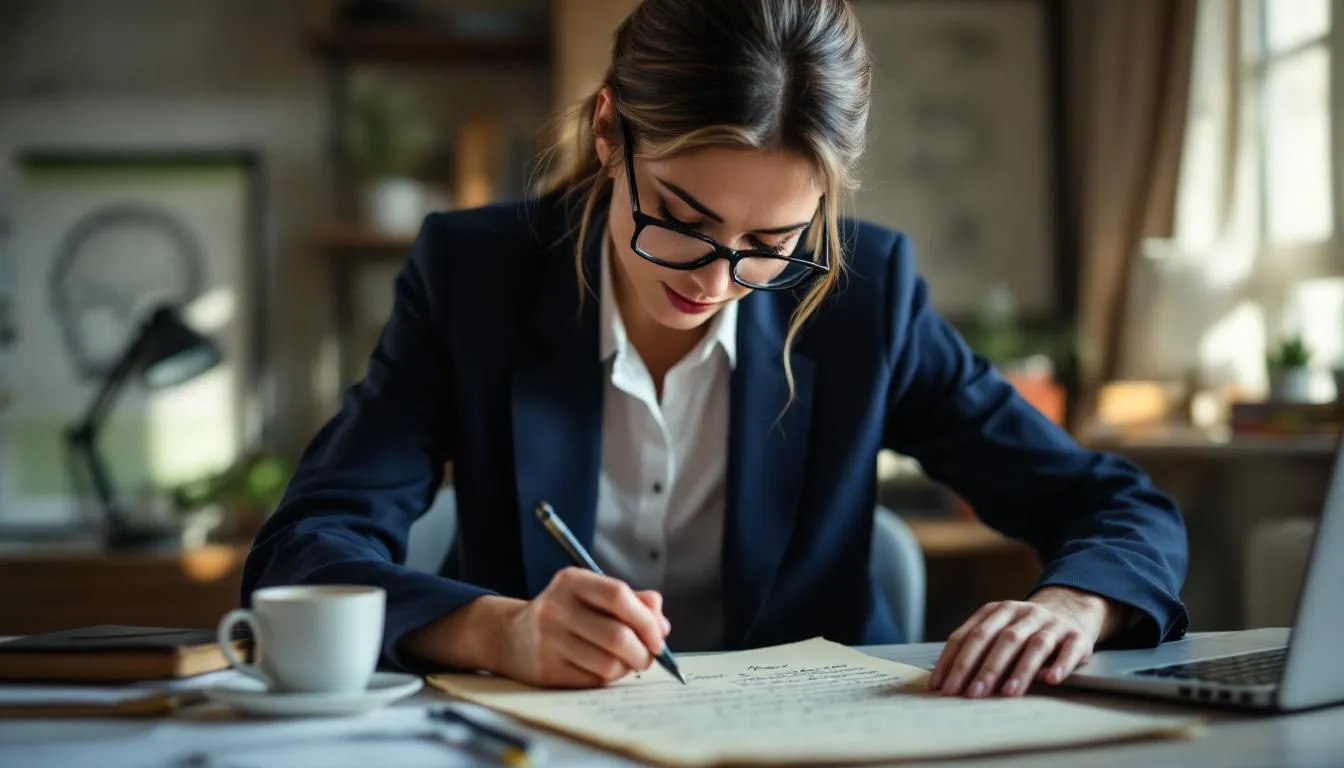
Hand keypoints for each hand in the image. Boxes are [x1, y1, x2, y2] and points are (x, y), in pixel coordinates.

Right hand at [497, 567, 670, 687]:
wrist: (510, 635)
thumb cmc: (565, 613)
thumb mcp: (592, 593)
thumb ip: (632, 601)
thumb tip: (662, 625)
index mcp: (571, 581)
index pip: (618, 595)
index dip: (646, 619)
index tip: (659, 637)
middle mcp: (556, 608)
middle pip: (617, 636)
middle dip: (643, 652)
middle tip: (648, 656)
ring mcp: (548, 641)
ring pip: (609, 664)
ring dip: (627, 668)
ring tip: (626, 662)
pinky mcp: (546, 670)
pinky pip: (593, 680)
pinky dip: (608, 678)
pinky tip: (604, 669)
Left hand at [928, 587, 1129, 697]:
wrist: (1071, 608)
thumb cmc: (1025, 629)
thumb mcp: (999, 629)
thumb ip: (976, 648)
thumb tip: (946, 680)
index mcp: (997, 611)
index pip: (970, 635)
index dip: (954, 660)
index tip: (942, 685)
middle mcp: (1023, 613)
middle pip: (1000, 639)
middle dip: (982, 668)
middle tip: (969, 694)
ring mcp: (1051, 623)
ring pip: (1034, 645)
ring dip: (1020, 670)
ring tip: (1008, 693)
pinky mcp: (1076, 636)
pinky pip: (1069, 650)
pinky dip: (1060, 665)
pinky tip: (1051, 680)